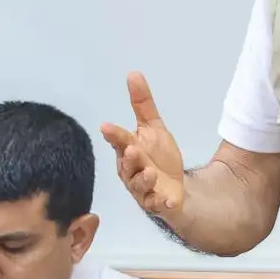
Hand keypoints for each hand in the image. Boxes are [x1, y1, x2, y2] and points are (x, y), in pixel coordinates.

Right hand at [100, 72, 185, 218]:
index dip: (114, 135)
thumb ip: (143, 104)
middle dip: (130, 158)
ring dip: (143, 179)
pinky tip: (169, 201)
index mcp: (128, 150)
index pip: (120, 141)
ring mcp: (142, 189)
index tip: (107, 127)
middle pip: (128, 164)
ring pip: (139, 185)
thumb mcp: (154, 128)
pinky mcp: (156, 203)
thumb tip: (133, 74)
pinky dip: (162, 203)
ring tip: (150, 172)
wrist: (173, 187)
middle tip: (133, 149)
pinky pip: (157, 205)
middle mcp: (131, 170)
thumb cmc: (158, 157)